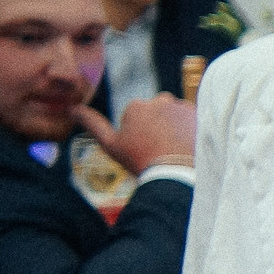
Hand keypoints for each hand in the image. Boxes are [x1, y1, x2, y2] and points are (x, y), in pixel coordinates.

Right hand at [76, 94, 197, 174]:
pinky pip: (195, 120)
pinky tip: (189, 145)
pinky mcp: (200, 115)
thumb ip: (92, 124)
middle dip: (159, 126)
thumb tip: (72, 108)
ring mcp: (181, 106)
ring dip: (176, 127)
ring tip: (175, 148)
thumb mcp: (111, 145)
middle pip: (159, 112)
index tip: (145, 149)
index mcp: (136, 106)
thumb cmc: (140, 161)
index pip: (139, 116)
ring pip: (177, 115)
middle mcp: (160, 100)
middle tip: (161, 149)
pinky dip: (192, 130)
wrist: (175, 173)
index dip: (142, 135)